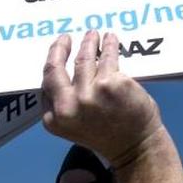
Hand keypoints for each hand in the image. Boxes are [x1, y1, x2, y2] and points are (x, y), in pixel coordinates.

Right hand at [41, 31, 164, 167]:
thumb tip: (64, 70)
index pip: (47, 84)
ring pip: (84, 58)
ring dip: (89, 42)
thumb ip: (65, 103)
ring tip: (93, 35)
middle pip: (55, 68)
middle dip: (59, 48)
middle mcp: (68, 106)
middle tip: (65, 38)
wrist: (135, 147)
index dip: (53, 63)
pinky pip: (109, 57)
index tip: (57, 52)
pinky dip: (110, 45)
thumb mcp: (74, 125)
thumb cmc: (107, 134)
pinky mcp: (111, 84)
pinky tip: (111, 39)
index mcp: (55, 119)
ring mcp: (89, 94)